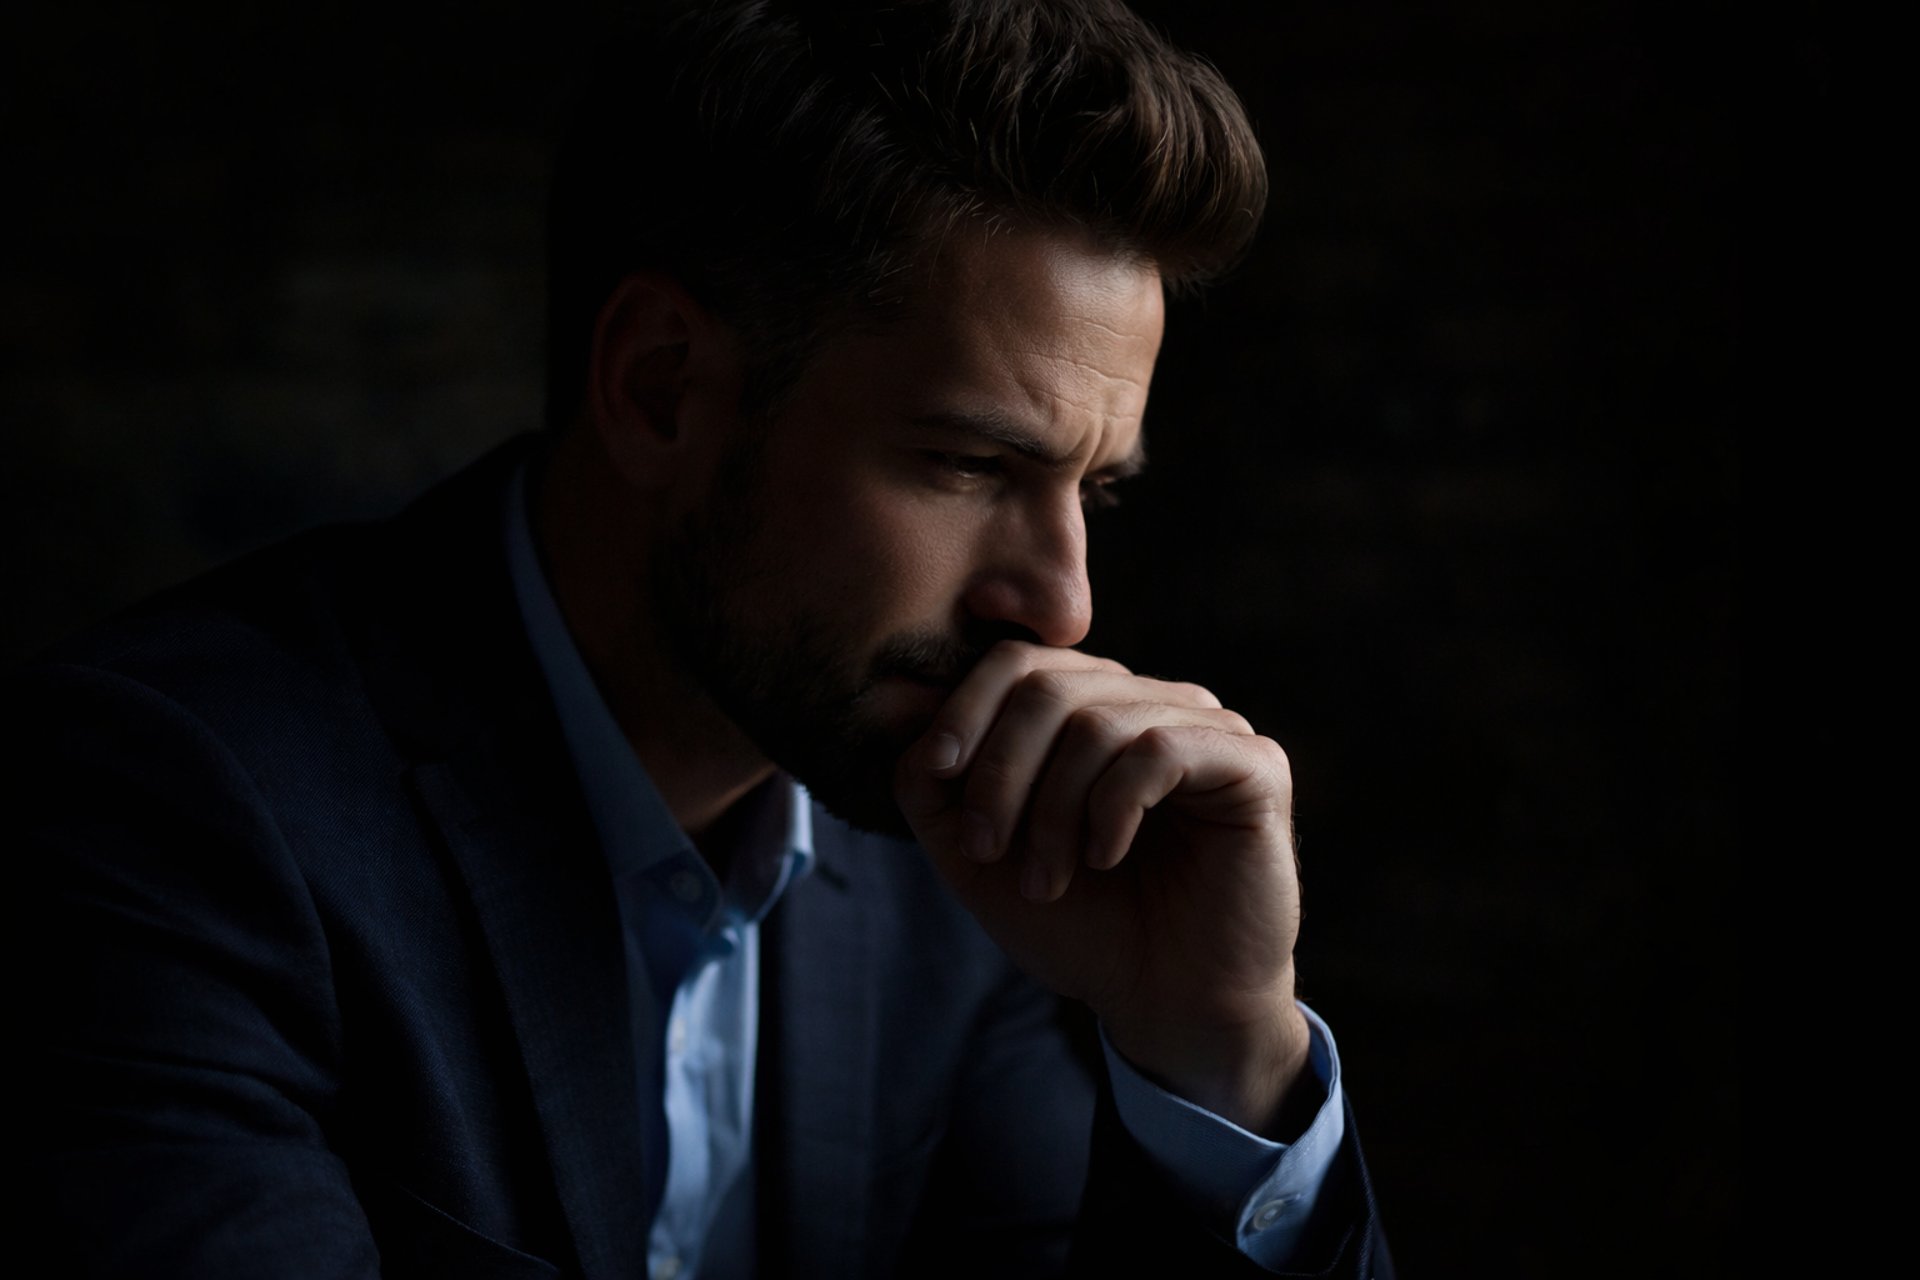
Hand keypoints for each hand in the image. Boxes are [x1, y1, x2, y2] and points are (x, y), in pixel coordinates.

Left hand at [894, 641, 1312, 1134]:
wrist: (1164, 1004)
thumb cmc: (1079, 927)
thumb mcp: (977, 856)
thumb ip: (931, 784)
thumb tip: (903, 705)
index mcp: (1092, 709)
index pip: (1017, 662)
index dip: (964, 710)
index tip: (936, 775)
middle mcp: (1152, 703)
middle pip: (1048, 685)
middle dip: (1000, 771)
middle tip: (986, 849)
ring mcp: (1208, 727)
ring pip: (1098, 721)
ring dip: (1051, 810)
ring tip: (1047, 879)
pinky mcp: (1254, 766)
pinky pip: (1160, 750)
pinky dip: (1111, 808)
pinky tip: (1104, 857)